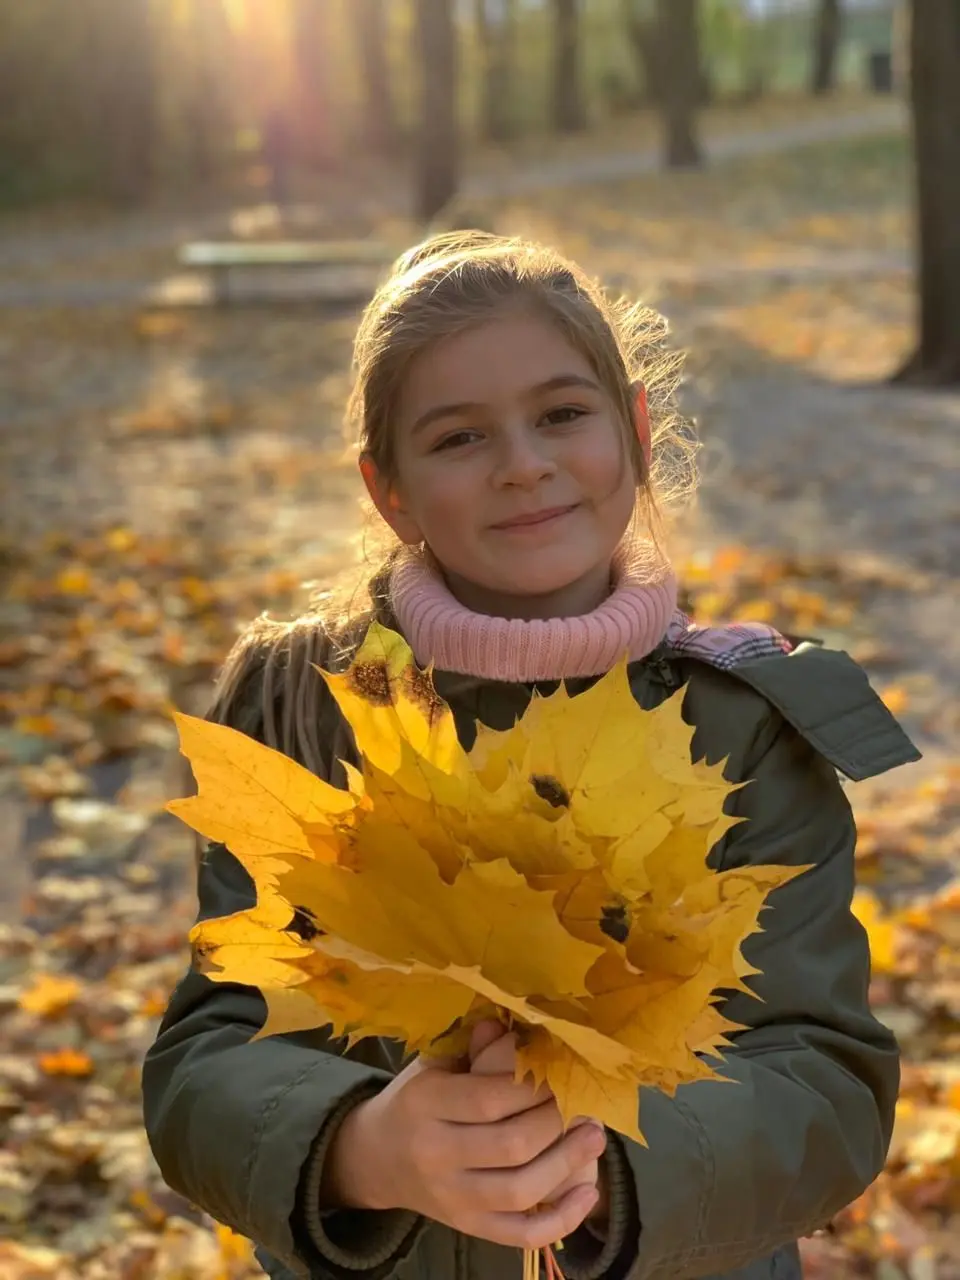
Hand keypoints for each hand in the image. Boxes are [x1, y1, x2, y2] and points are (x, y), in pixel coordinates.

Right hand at [323, 1030, 604, 1249]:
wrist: (375, 1158)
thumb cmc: (414, 1100)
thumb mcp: (432, 1065)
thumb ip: (473, 1049)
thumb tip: (512, 1026)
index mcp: (425, 1103)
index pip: (489, 1098)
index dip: (533, 1086)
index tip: (561, 1072)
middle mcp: (436, 1154)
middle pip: (511, 1145)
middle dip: (556, 1122)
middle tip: (583, 1102)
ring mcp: (451, 1198)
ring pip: (519, 1191)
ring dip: (566, 1164)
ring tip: (594, 1138)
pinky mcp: (466, 1227)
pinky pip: (518, 1234)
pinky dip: (559, 1220)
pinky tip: (587, 1195)